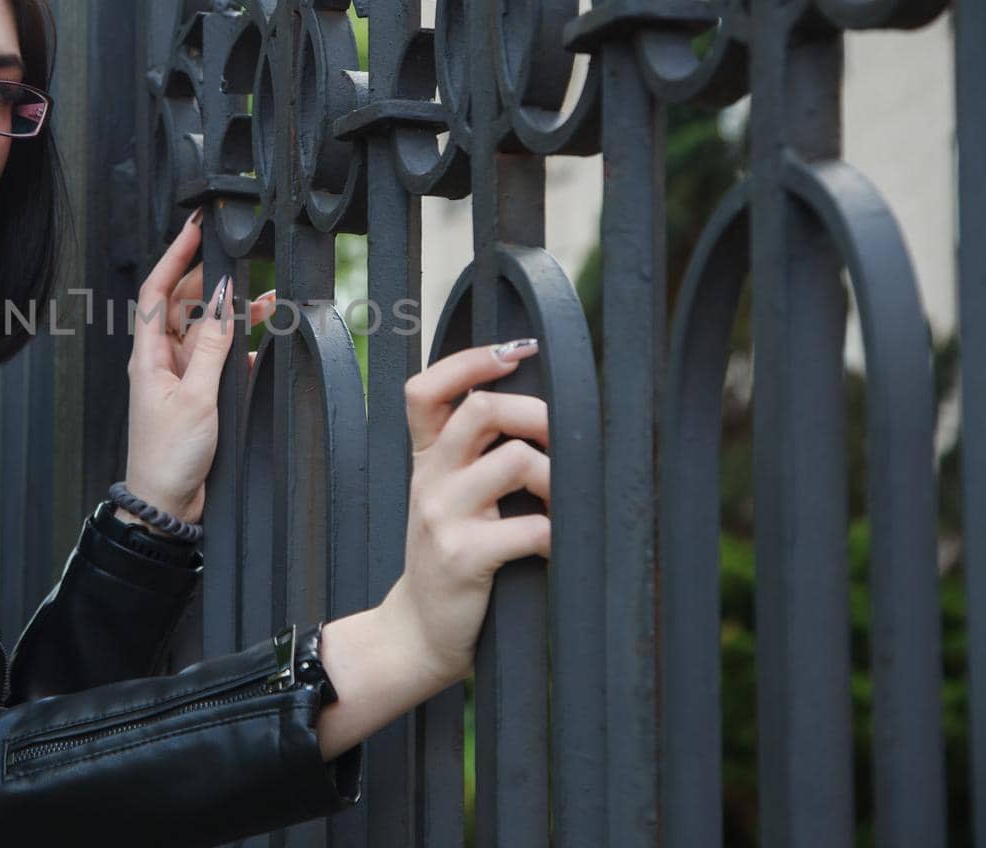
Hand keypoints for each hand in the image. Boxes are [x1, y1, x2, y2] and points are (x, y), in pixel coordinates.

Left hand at [122, 209, 277, 530]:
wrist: (166, 504)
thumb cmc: (168, 456)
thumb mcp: (197, 396)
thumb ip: (213, 346)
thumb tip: (223, 299)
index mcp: (149, 355)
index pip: (157, 291)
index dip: (174, 257)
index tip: (194, 230)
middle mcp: (162, 360)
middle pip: (183, 305)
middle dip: (210, 280)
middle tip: (239, 258)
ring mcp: (180, 376)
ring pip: (207, 331)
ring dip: (232, 315)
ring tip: (266, 301)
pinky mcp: (198, 394)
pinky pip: (219, 359)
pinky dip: (239, 348)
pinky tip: (260, 344)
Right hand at [376, 339, 550, 685]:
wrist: (416, 634)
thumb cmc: (450, 563)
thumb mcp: (445, 500)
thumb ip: (472, 458)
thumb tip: (542, 416)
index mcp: (425, 460)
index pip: (427, 389)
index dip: (470, 359)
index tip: (519, 350)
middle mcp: (428, 480)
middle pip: (482, 410)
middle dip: (538, 414)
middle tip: (566, 441)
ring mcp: (441, 516)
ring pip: (515, 461)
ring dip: (559, 480)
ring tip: (570, 506)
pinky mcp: (463, 556)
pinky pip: (531, 527)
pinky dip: (561, 536)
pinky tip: (563, 550)